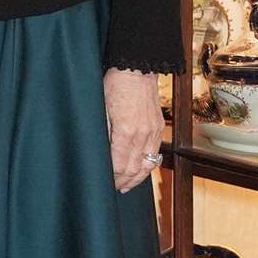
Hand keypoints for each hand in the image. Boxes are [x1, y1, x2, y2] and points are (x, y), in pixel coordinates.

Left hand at [103, 67, 163, 193]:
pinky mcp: (158, 128)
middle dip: (122, 182)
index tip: (104, 183)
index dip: (112, 178)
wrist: (137, 68)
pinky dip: (147, 167)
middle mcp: (142, 135)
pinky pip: (155, 154)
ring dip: (136, 179)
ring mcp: (153, 132)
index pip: (119, 165)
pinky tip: (139, 171)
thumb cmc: (115, 85)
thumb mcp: (101, 108)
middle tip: (112, 189)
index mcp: (126, 131)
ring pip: (147, 165)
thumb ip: (102, 133)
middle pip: (134, 169)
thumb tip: (99, 153)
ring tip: (125, 186)